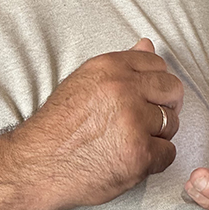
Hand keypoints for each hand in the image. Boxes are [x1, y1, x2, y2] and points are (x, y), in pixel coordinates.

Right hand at [12, 38, 182, 209]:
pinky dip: (154, 160)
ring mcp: (133, 122)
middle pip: (172, 90)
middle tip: (148, 120)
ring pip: (171, 123)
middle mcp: (124, 90)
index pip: (157, 64)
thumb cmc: (58, 126)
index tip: (149, 96)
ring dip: (157, 135)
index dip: (156, 83)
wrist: (35, 166)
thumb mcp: (85, 81)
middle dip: (166, 105)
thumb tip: (146, 43)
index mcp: (111, 67)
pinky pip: (168, 153)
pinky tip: (132, 159)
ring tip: (131, 141)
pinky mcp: (139, 154)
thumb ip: (121, 64)